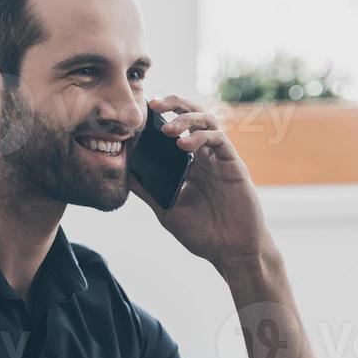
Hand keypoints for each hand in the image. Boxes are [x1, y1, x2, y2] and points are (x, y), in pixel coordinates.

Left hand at [130, 95, 270, 275]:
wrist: (231, 252)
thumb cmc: (203, 234)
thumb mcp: (167, 210)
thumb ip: (148, 190)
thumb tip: (124, 174)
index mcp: (190, 164)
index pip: (176, 130)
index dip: (161, 116)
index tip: (140, 113)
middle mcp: (206, 156)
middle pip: (192, 116)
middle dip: (173, 104)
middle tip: (153, 104)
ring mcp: (220, 159)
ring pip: (207, 121)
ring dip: (186, 118)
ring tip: (166, 129)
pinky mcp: (234, 165)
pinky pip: (219, 140)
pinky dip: (200, 136)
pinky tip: (183, 144)